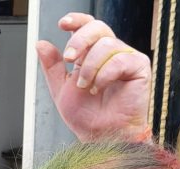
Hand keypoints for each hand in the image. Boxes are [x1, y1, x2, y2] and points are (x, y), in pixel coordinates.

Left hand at [37, 12, 150, 141]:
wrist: (101, 136)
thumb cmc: (86, 117)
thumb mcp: (61, 90)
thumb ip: (52, 67)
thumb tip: (41, 43)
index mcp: (92, 54)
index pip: (88, 26)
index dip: (77, 20)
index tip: (63, 24)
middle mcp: (110, 52)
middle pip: (98, 28)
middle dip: (79, 40)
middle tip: (69, 59)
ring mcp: (125, 58)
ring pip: (106, 44)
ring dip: (90, 68)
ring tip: (86, 87)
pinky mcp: (139, 67)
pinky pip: (119, 59)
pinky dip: (104, 75)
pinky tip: (99, 89)